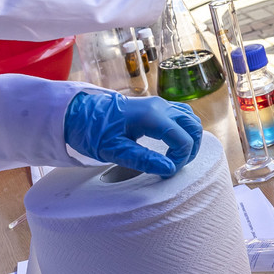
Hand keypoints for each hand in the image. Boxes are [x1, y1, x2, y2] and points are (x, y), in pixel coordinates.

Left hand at [63, 90, 202, 177]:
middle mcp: (160, 106)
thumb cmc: (94, 131)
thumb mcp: (114, 151)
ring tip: (177, 156)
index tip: (168, 171)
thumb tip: (170, 169)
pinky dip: (184, 129)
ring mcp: (159, 103)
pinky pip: (181, 114)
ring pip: (190, 118)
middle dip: (191, 148)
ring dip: (190, 138)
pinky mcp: (156, 105)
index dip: (182, 158)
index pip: (183, 138)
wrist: (80, 113)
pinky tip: (174, 142)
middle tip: (176, 165)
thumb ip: (144, 160)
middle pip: (193, 126)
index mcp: (151, 116)